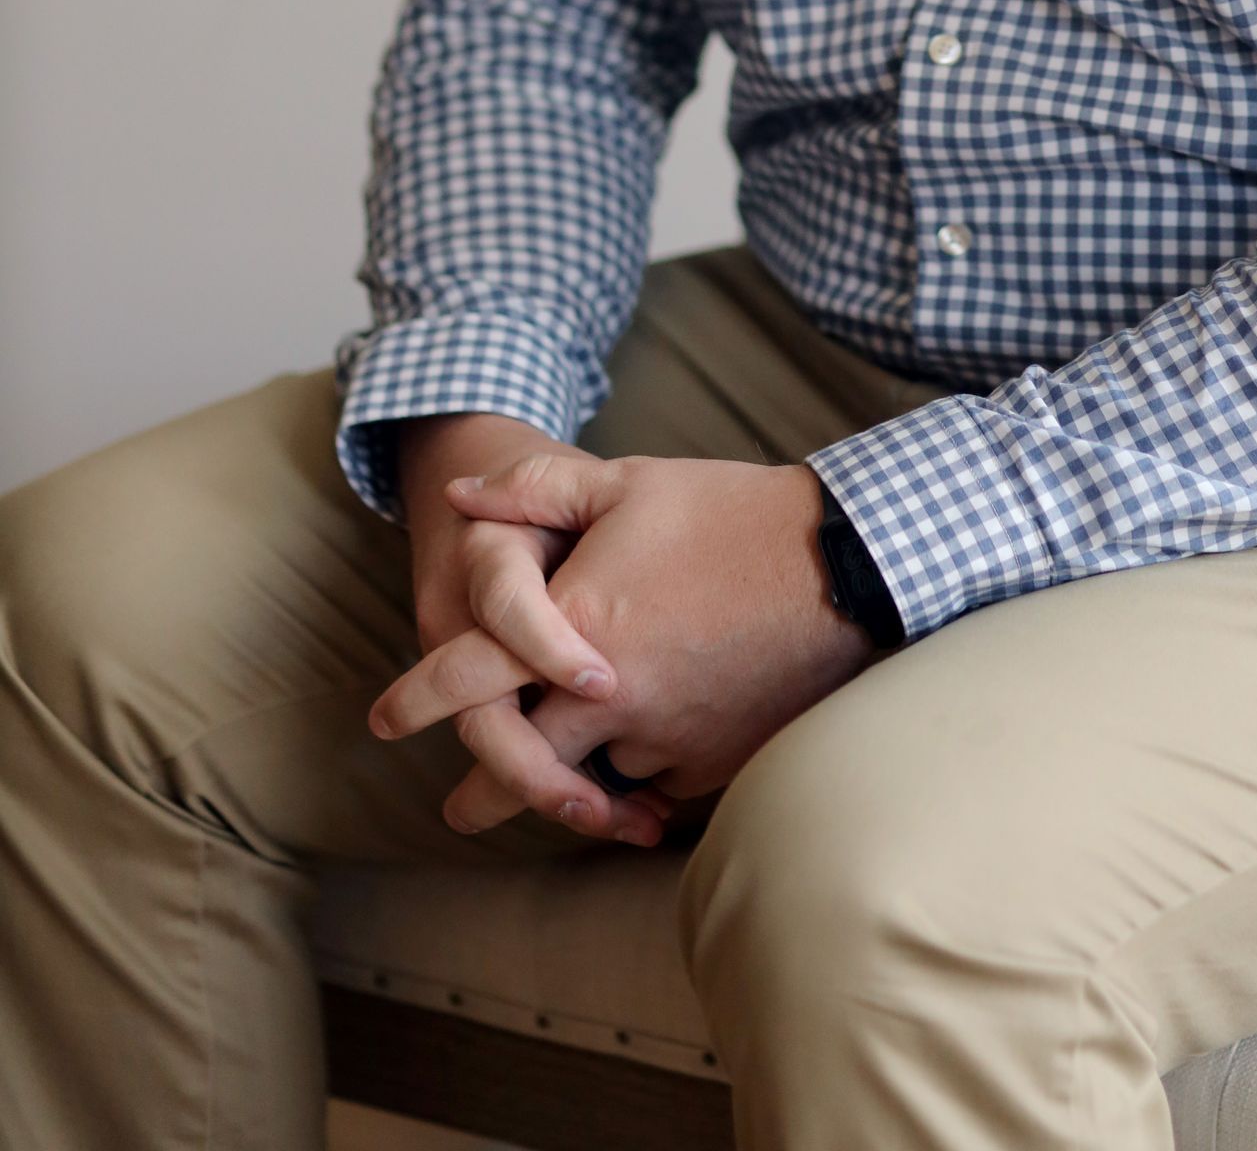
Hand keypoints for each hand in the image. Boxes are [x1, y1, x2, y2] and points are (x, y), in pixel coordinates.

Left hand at [370, 453, 873, 835]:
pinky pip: (659, 783)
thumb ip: (533, 490)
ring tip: (577, 763)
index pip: (468, 680)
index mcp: (575, 626)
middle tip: (460, 808)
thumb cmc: (730, 512)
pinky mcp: (714, 762)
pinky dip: (646, 772)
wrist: (843, 564)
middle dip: (482, 792)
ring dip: (581, 771)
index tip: (382, 723)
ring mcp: (664, 737)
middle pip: (516, 769)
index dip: (416, 701)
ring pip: (595, 775)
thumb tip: (461, 498)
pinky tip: (653, 747)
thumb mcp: (626, 481)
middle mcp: (608, 698)